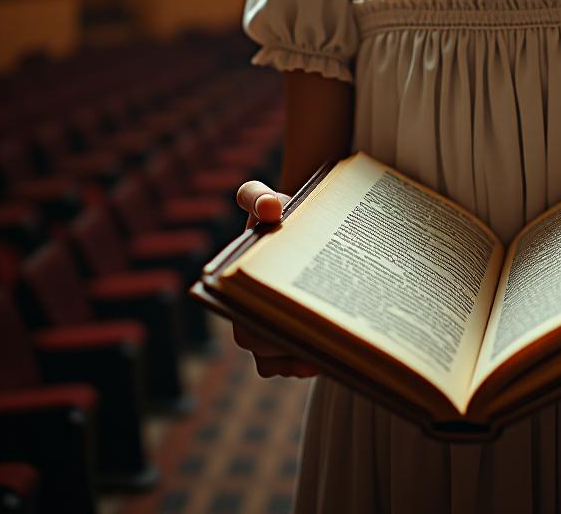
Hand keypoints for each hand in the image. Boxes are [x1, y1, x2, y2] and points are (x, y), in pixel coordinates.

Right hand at [231, 180, 320, 377]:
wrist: (300, 221)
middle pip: (259, 345)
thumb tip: (270, 208)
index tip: (285, 323)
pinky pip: (287, 363)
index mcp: (234, 283)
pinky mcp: (285, 336)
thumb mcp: (269, 198)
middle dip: (285, 348)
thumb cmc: (280, 211)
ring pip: (272, 361)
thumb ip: (257, 195)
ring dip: (295, 362)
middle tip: (316, 344)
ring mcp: (265, 325)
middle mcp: (244, 310)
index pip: (240, 315)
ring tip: (324, 356)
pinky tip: (326, 359)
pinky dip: (302, 365)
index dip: (259, 329)